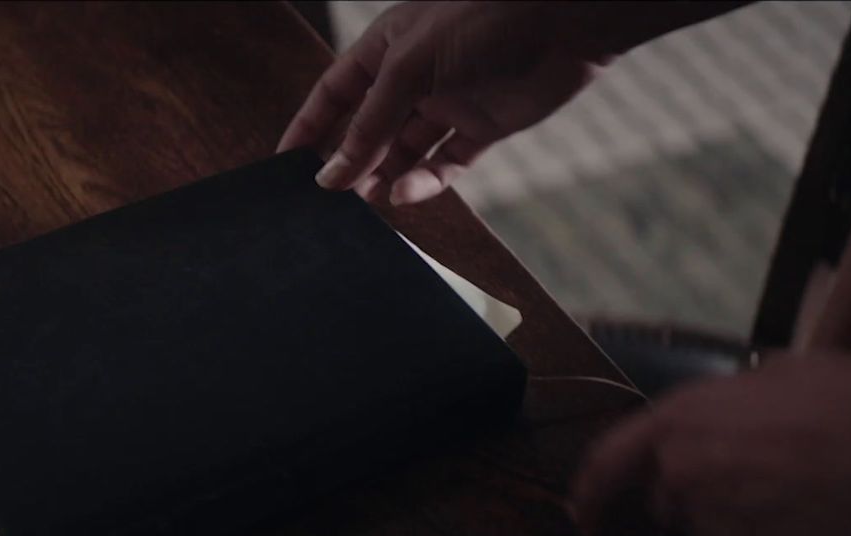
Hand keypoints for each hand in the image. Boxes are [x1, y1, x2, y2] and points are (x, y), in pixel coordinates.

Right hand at [277, 1, 743, 205]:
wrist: (565, 22)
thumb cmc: (483, 20)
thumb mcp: (409, 70)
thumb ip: (368, 127)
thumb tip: (329, 176)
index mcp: (385, 49)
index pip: (333, 94)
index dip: (309, 127)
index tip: (285, 165)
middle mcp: (412, 78)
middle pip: (367, 129)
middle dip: (349, 161)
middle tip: (332, 197)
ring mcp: (447, 104)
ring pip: (403, 153)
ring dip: (384, 177)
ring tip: (371, 199)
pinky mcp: (481, 128)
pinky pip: (443, 164)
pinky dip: (425, 182)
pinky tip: (407, 194)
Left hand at [571, 346, 850, 535]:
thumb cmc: (837, 395)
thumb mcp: (761, 379)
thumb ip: (716, 409)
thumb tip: (717, 419)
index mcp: (676, 419)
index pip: (607, 462)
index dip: (589, 491)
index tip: (581, 513)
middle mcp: (680, 471)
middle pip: (668, 503)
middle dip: (697, 498)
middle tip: (754, 482)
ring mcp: (710, 520)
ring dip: (735, 525)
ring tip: (790, 497)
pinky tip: (800, 523)